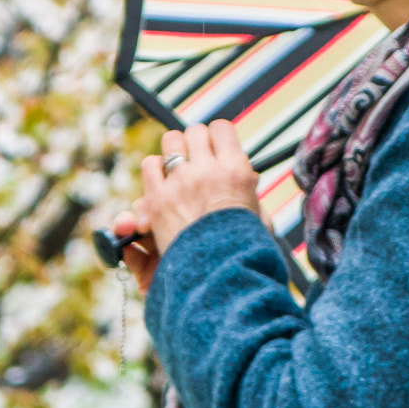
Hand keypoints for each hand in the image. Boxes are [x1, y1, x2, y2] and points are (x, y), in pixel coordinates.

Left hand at [109, 122, 260, 290]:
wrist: (218, 278)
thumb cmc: (243, 252)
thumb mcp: (257, 218)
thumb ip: (250, 194)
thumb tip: (250, 176)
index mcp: (238, 171)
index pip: (222, 129)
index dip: (216, 138)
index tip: (215, 150)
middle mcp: (209, 170)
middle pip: (195, 131)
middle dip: (194, 144)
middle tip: (195, 161)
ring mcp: (181, 182)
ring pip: (170, 142)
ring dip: (172, 154)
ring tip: (176, 172)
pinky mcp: (158, 199)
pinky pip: (150, 166)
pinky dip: (154, 173)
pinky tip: (160, 186)